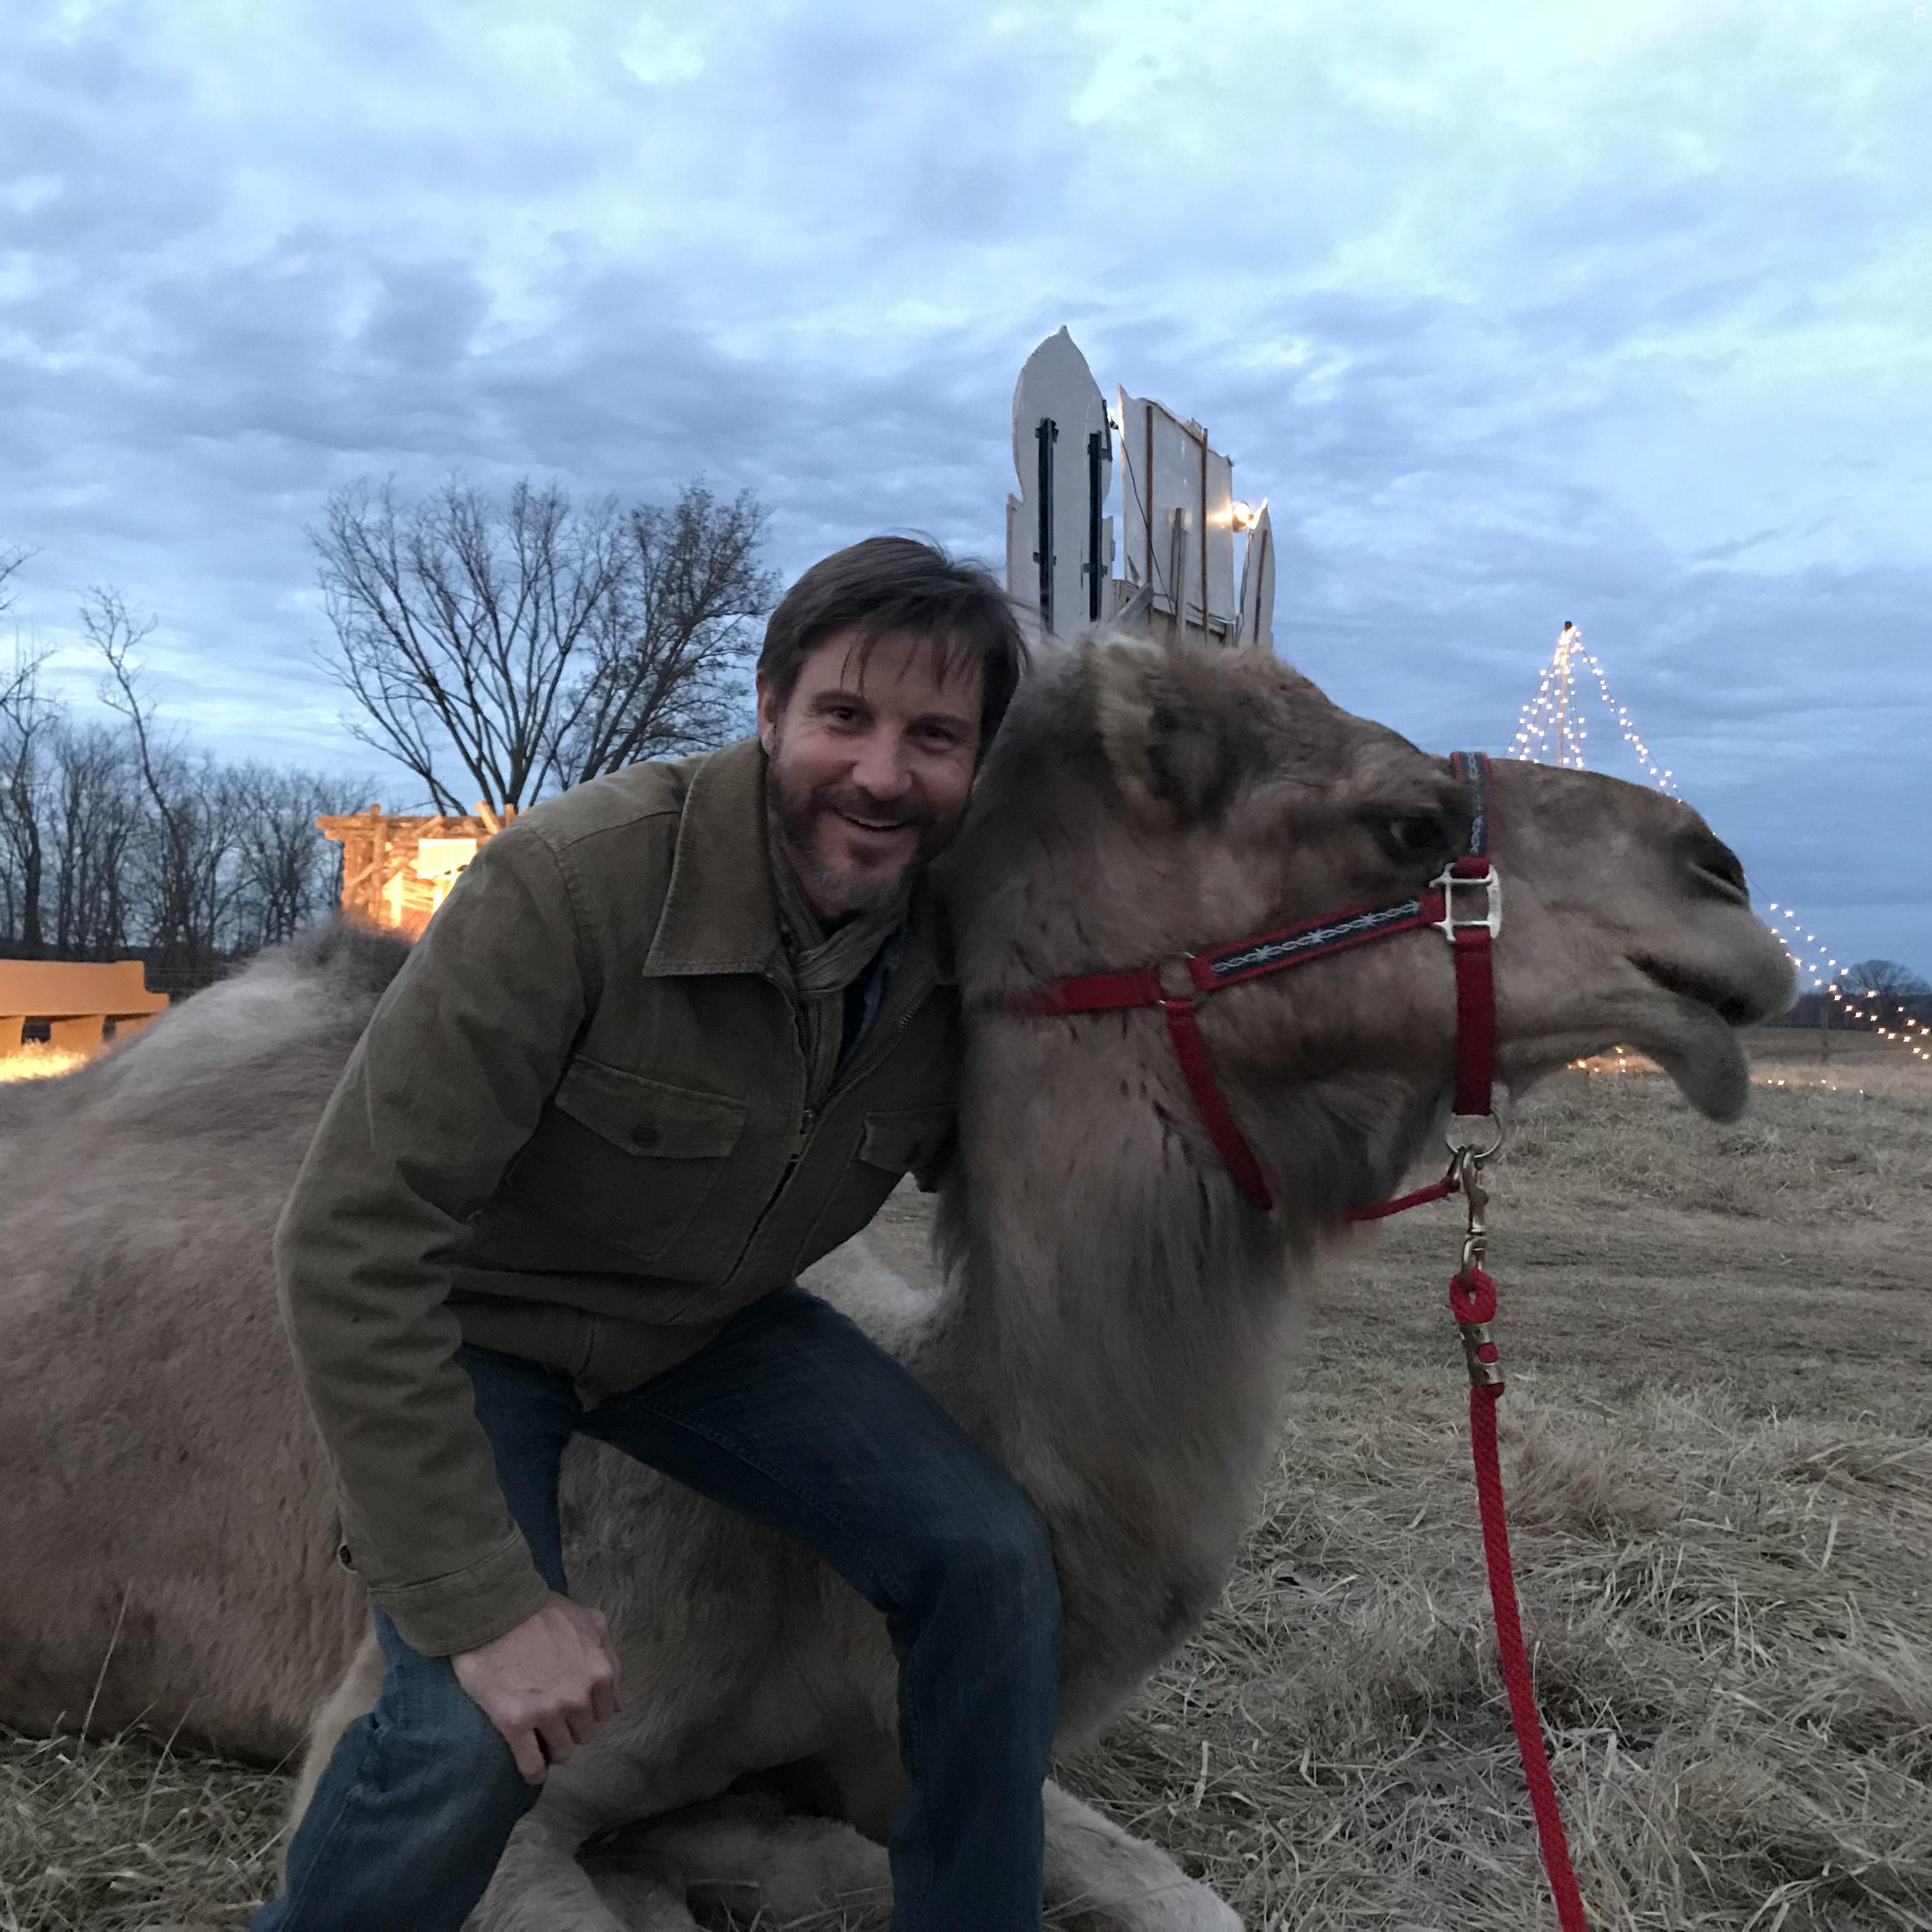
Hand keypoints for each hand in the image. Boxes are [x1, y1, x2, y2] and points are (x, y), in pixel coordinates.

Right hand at [451, 1590, 621, 1783]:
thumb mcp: (589, 1619)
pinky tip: (531, 1769)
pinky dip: (533, 1771)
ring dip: (553, 1749)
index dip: (588, 1711)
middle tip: (553, 1718)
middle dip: (571, 1728)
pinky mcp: (515, 1723)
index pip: (604, 1712)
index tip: (573, 1709)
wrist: (494, 1608)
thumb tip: (615, 1694)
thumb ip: (608, 1653)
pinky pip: (531, 1764)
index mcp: (599, 1672)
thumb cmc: (540, 1610)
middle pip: (583, 1733)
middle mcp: (578, 1697)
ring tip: (540, 1740)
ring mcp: (547, 1712)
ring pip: (561, 1751)